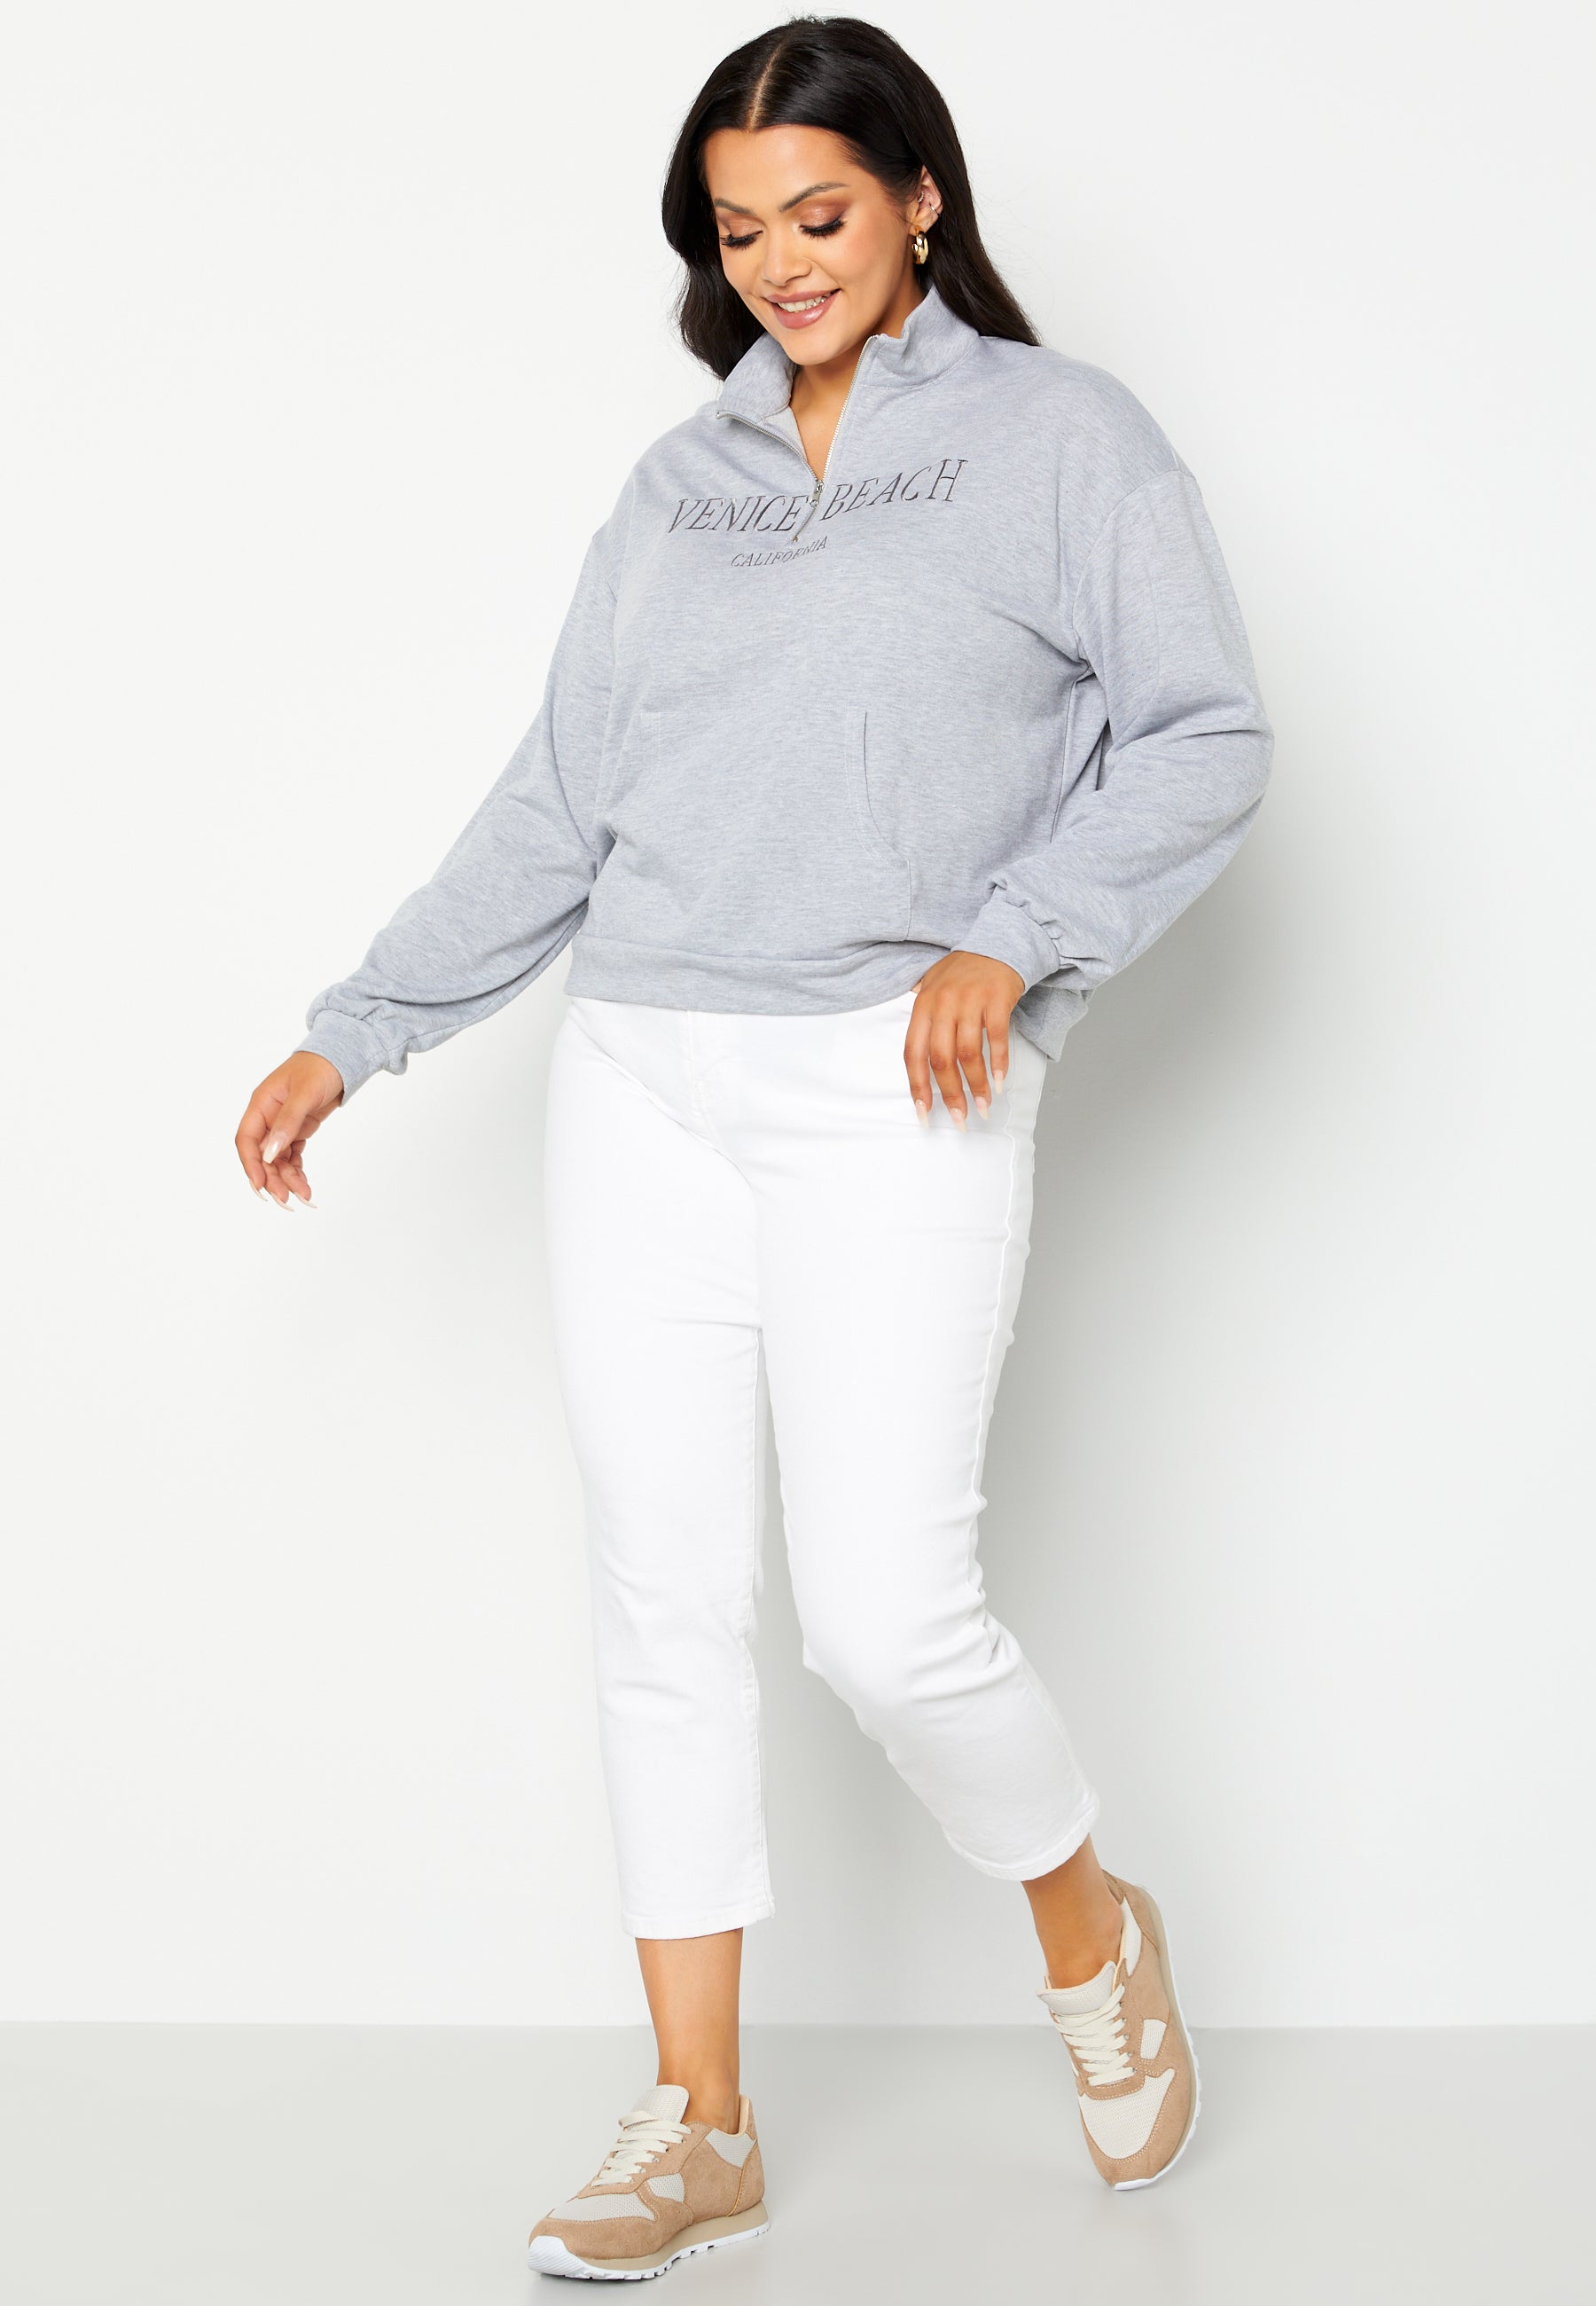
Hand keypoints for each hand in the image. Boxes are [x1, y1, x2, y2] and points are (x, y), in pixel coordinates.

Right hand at [235, 1052, 344, 1206]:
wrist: (341, 1059)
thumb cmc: (319, 1068)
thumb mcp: (304, 1094)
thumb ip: (287, 1122)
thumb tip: (270, 1152)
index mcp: (261, 1104)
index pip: (246, 1140)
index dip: (251, 1165)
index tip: (261, 1187)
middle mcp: (268, 1116)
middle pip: (261, 1155)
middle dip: (272, 1179)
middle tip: (287, 1199)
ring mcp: (282, 1125)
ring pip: (277, 1160)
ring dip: (287, 1179)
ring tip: (304, 1195)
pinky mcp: (297, 1130)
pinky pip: (291, 1156)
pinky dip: (296, 1171)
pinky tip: (304, 1185)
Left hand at [903, 952, 1025, 1128]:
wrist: (998, 944)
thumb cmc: (964, 972)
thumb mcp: (932, 988)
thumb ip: (923, 1020)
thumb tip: (915, 1060)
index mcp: (922, 1005)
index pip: (913, 1053)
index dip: (917, 1086)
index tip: (923, 1113)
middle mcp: (943, 1003)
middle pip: (941, 1059)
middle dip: (950, 1095)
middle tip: (960, 1119)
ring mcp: (970, 1000)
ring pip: (969, 1053)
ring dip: (976, 1086)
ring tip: (983, 1107)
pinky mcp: (997, 998)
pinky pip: (996, 1038)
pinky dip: (999, 1064)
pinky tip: (999, 1082)